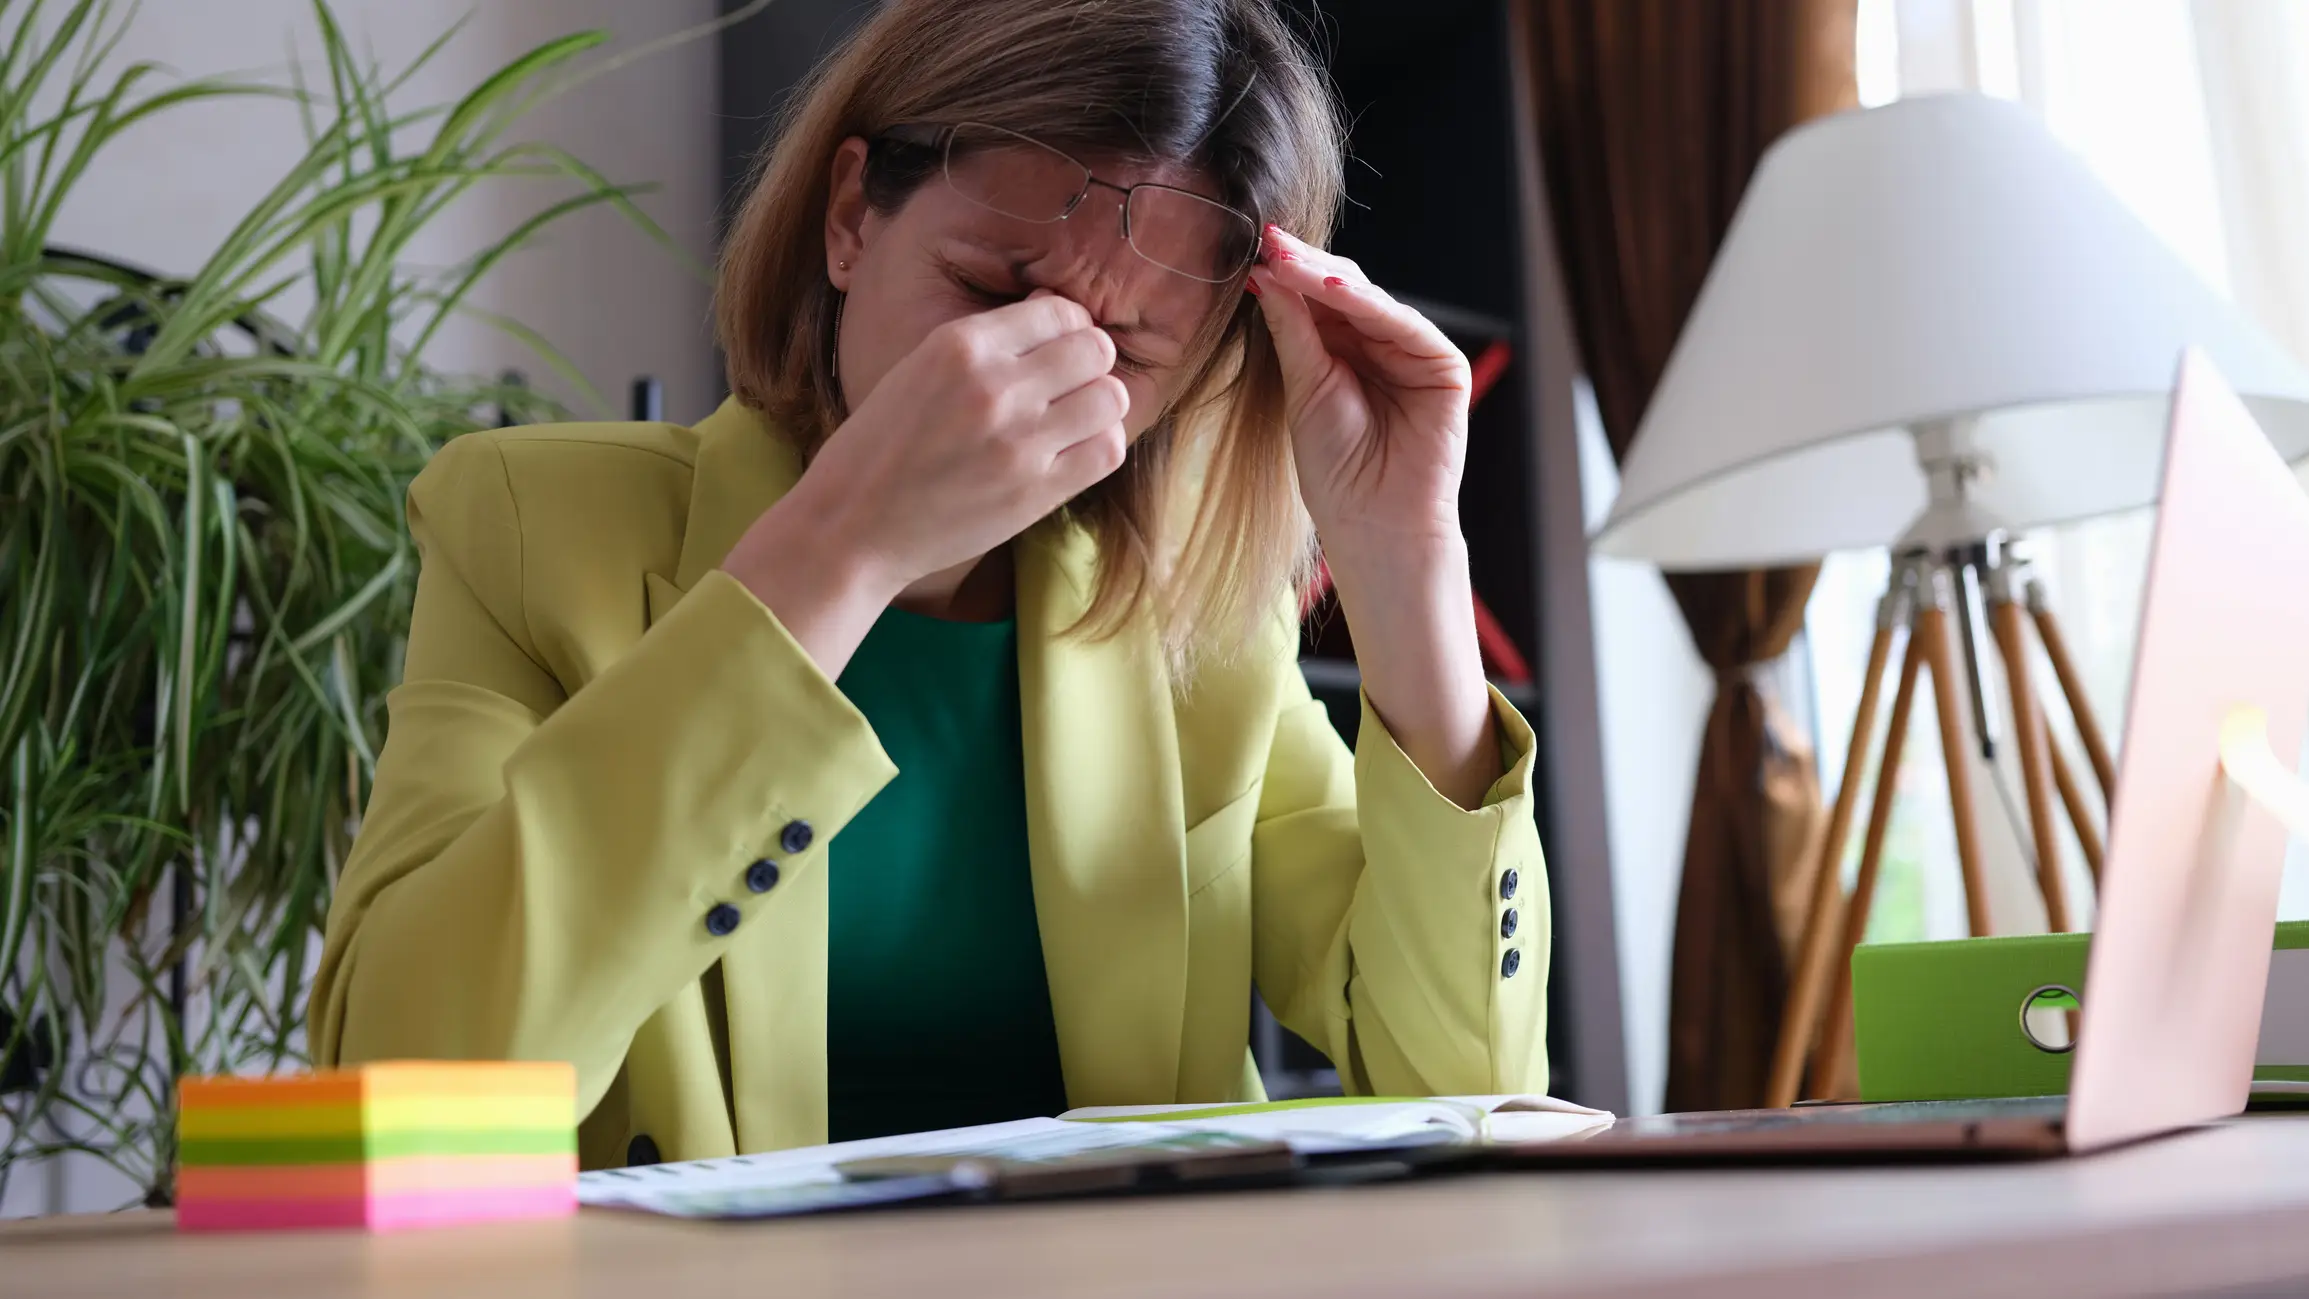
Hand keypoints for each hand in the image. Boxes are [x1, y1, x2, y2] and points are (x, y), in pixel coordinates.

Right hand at [720, 292, 1126, 674]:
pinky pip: (1107, 450)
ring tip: (1072, 421)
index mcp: (960, 344)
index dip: (1067, 330)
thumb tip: (1056, 312)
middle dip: (1090, 364)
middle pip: (1096, 349)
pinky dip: (1099, 445)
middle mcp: (995, 386)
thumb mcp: (919, 369)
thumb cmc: (882, 447)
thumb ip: (987, 345)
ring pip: (1112, 397)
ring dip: (1100, 406)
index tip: (1054, 353)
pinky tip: (1072, 452)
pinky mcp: (1035, 491)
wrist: (852, 526)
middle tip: (1067, 388)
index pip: (1059, 311)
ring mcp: (1019, 441)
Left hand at [1249, 226, 1471, 553]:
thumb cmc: (1335, 470)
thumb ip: (1292, 329)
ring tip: (1289, 259)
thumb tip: (1265, 272)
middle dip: (1305, 267)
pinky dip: (1369, 304)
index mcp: (1343, 353)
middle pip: (1343, 291)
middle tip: (1268, 241)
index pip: (1315, 301)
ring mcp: (1412, 353)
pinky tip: (1334, 290)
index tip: (1252, 249)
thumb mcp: (1303, 387)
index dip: (1287, 275)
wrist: (1374, 523)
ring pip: (1369, 300)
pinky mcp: (1442, 365)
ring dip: (1328, 279)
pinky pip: (1402, 323)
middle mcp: (1379, 346)